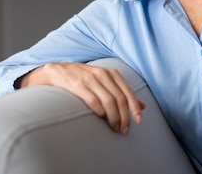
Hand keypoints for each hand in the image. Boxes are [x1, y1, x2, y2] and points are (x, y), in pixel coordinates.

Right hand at [19, 62, 144, 134]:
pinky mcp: (78, 85)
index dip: (134, 108)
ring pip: (109, 102)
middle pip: (119, 99)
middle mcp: (103, 74)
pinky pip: (94, 101)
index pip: (128, 93)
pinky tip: (101, 118)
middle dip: (124, 117)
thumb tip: (143, 106)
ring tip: (114, 128)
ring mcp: (90, 79)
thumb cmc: (84, 79)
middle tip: (124, 130)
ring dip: (114, 118)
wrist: (57, 71)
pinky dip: (100, 112)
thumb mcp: (105, 82)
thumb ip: (122, 92)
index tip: (138, 122)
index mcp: (112, 73)